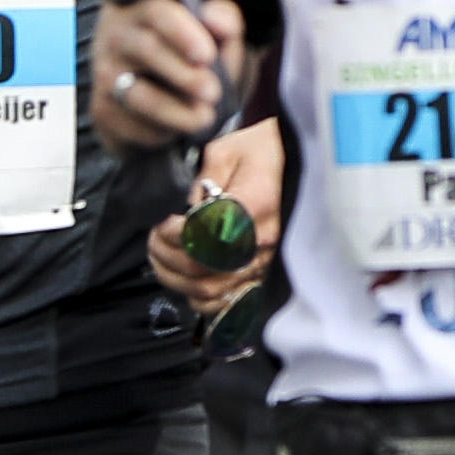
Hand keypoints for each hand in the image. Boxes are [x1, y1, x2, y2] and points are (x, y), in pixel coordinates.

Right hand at [94, 0, 242, 151]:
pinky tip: (177, 130)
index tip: (207, 56)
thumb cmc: (194, 59)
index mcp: (145, 9)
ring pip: (137, 94)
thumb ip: (224, 22)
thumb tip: (216, 21)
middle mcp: (118, 37)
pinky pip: (129, 124)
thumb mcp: (217, 37)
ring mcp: (105, 75)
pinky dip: (160, 133)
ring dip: (175, 110)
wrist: (166, 99)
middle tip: (213, 93)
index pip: (158, 13)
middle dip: (184, 75)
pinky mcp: (102, 110)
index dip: (182, 33)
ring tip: (204, 117)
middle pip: (147, 50)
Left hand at [147, 121, 283, 313]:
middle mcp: (264, 241)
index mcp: (255, 206)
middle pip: (203, 270)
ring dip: (176, 278)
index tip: (165, 222)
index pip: (205, 237)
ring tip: (164, 257)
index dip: (174, 235)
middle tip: (156, 238)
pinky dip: (201, 297)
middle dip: (167, 256)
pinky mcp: (264, 273)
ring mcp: (266, 262)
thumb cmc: (264, 151)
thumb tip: (186, 212)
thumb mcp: (226, 151)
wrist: (298, 161)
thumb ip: (202, 183)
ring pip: (211, 290)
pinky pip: (229, 302)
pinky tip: (188, 279)